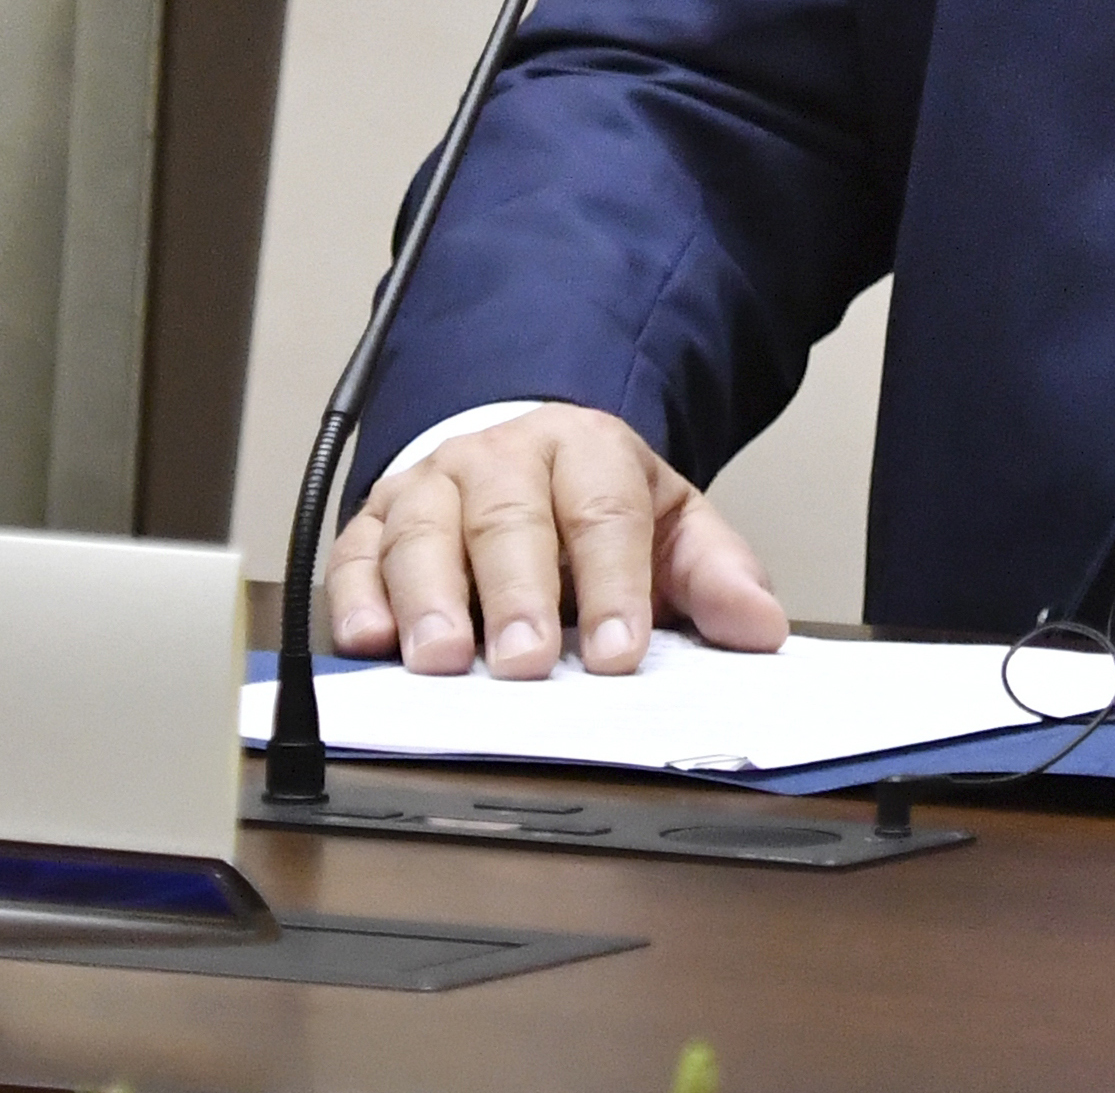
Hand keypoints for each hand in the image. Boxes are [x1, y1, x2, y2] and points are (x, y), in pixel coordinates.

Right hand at [319, 403, 788, 677]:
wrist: (525, 454)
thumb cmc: (595, 504)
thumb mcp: (670, 527)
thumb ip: (716, 574)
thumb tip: (759, 627)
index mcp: (585, 452)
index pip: (603, 512)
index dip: (614, 583)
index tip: (621, 649)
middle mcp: (501, 460)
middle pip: (507, 519)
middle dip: (516, 593)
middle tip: (527, 661)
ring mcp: (432, 487)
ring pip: (422, 531)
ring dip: (429, 598)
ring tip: (442, 659)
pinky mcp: (374, 522)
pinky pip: (355, 554)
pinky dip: (355, 596)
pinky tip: (369, 638)